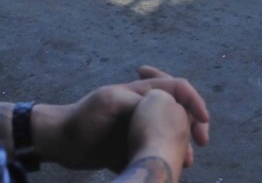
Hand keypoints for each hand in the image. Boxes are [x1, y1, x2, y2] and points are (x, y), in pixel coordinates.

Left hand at [30, 65, 209, 171]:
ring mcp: (137, 129)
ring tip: (184, 163)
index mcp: (140, 92)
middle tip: (199, 143)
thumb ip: (137, 102)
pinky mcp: (130, 149)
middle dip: (192, 126)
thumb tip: (164, 110)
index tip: (202, 122)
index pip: (177, 87)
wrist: (59, 143)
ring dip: (179, 147)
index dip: (194, 101)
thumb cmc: (82, 119)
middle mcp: (143, 109)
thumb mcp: (110, 102)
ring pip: (168, 135)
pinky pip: (152, 153)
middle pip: (179, 112)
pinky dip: (161, 160)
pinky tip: (163, 172)